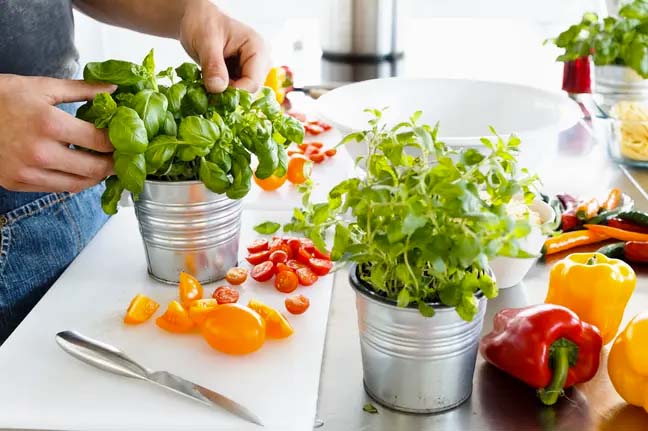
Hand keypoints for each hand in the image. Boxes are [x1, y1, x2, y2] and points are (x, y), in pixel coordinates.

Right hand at [0, 74, 115, 192]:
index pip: (99, 141)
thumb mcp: (42, 86)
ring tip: (104, 166)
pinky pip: (57, 188)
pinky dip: (74, 181)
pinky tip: (80, 170)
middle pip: (94, 168)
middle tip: (122, 159)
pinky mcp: (17, 182)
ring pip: (78, 184)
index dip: (119, 143)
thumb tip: (112, 90)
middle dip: (113, 165)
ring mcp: (27, 171)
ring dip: (96, 177)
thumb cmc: (2, 97)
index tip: (128, 141)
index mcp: (49, 124)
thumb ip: (82, 90)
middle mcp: (40, 152)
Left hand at [179, 0, 269, 92]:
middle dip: (230, 94)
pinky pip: (237, 92)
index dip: (234, 93)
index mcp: (258, 49)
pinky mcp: (245, 76)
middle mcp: (261, 61)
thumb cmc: (204, 23)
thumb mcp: (205, 42)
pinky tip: (212, 83)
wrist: (198, 20)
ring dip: (226, 94)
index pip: (253, 83)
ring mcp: (255, 69)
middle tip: (207, 88)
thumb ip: (213, 65)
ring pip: (244, 94)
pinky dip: (224, 92)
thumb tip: (217, 89)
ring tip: (208, 82)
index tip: (213, 92)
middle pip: (251, 91)